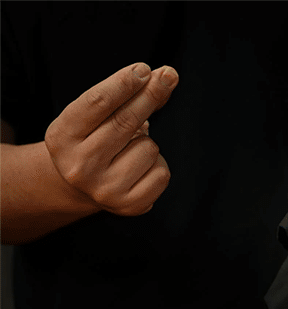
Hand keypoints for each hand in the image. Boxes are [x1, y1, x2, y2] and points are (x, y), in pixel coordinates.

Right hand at [44, 63, 177, 215]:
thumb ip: (126, 97)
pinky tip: (139, 169)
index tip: (144, 68)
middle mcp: (78, 165)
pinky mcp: (129, 205)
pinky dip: (158, 165)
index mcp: (62, 137)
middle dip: (151, 94)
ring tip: (129, 150)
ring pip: (149, 146)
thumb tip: (166, 77)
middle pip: (125, 121)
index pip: (96, 103)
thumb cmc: (94, 140)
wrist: (84, 187)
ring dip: (148, 141)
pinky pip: (162, 172)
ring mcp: (104, 188)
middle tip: (169, 74)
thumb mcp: (95, 117)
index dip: (122, 84)